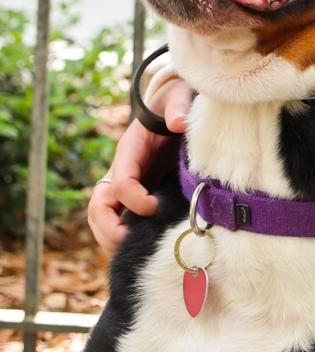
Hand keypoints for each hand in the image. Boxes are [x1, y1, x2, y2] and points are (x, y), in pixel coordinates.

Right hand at [87, 78, 192, 254]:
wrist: (174, 107)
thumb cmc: (175, 103)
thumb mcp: (179, 97)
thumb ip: (178, 106)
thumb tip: (178, 122)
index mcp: (130, 150)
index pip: (120, 181)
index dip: (133, 198)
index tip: (154, 207)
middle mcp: (122, 170)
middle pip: (98, 206)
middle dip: (109, 229)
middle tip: (132, 243)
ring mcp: (126, 185)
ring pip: (102, 219)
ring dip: (111, 239)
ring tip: (134, 254)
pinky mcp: (135, 195)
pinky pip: (118, 221)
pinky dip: (123, 239)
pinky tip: (143, 251)